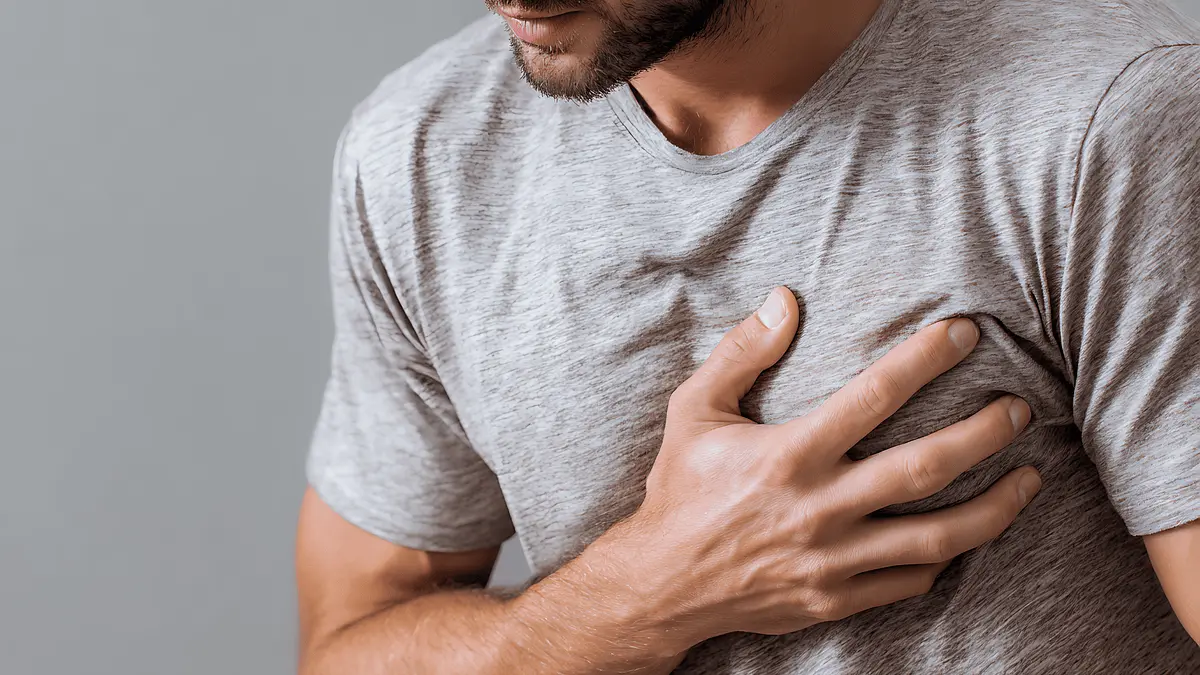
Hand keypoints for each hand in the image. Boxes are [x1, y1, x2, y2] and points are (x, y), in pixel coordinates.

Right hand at [619, 286, 1038, 647]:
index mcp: (787, 454)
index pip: (873, 396)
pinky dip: (944, 559)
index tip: (963, 332)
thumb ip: (739, 353)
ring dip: (994, 506)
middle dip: (983, 434)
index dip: (925, 358)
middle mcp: (818, 507)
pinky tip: (965, 535)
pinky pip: (909, 582)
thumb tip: (783, 299)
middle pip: (925, 467)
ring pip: (937, 536)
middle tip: (1018, 410)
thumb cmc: (679, 489)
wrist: (662, 584)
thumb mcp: (692, 410)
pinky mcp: (835, 599)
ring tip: (1030, 478)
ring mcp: (832, 560)